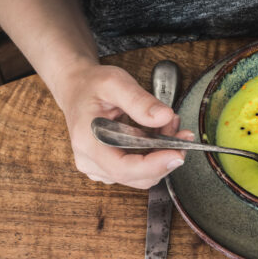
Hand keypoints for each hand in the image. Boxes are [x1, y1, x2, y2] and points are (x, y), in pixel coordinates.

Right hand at [54, 61, 193, 188]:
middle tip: (181, 132)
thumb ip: (140, 100)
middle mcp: (91, 161)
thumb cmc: (91, 86)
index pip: (123, 168)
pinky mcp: (108, 168)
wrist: (76, 89)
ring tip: (168, 126)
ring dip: (161, 155)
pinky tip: (158, 135)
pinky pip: (138, 171)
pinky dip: (154, 156)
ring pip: (142, 176)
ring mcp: (99, 168)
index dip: (154, 165)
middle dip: (164, 157)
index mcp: (88, 142)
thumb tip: (164, 117)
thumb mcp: (115, 82)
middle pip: (137, 176)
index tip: (177, 153)